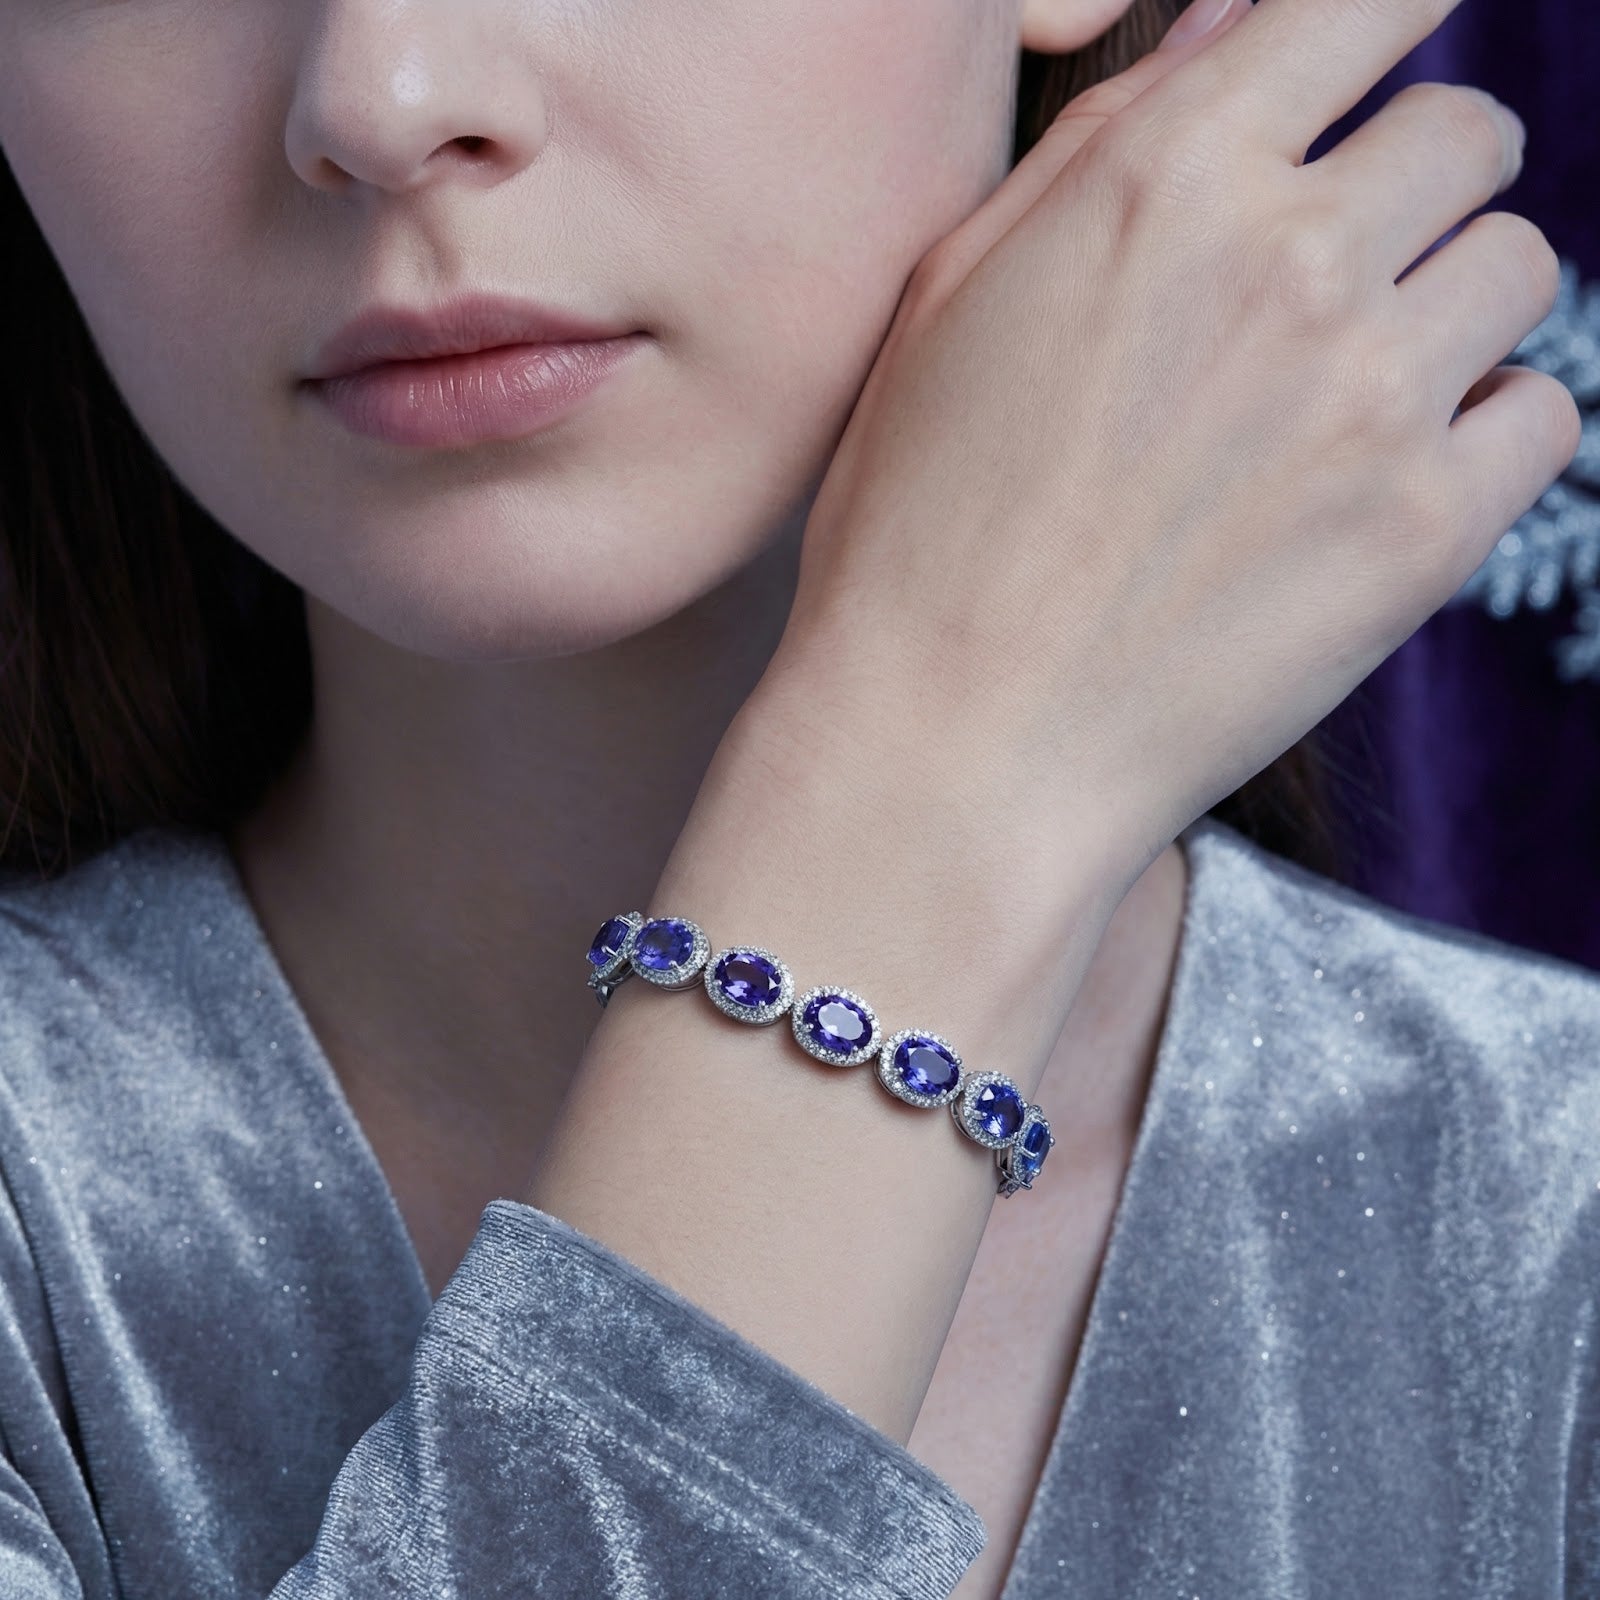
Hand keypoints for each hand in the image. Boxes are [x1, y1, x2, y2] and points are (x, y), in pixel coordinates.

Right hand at [769, 0, 1579, 878]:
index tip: (1385, 63)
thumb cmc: (917, 529)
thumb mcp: (953, 303)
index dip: (1391, 22)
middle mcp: (1290, 259)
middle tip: (1338, 278)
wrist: (953, 744)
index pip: (1369, 2)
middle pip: (1469, 133)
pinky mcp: (1426, 531)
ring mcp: (1372, 396)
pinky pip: (1540, 414)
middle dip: (1415, 186)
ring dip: (1448, 310)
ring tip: (1343, 400)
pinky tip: (1377, 486)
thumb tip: (1234, 26)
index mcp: (1163, 177)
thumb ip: (1102, 144)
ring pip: (1520, 268)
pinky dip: (1479, 436)